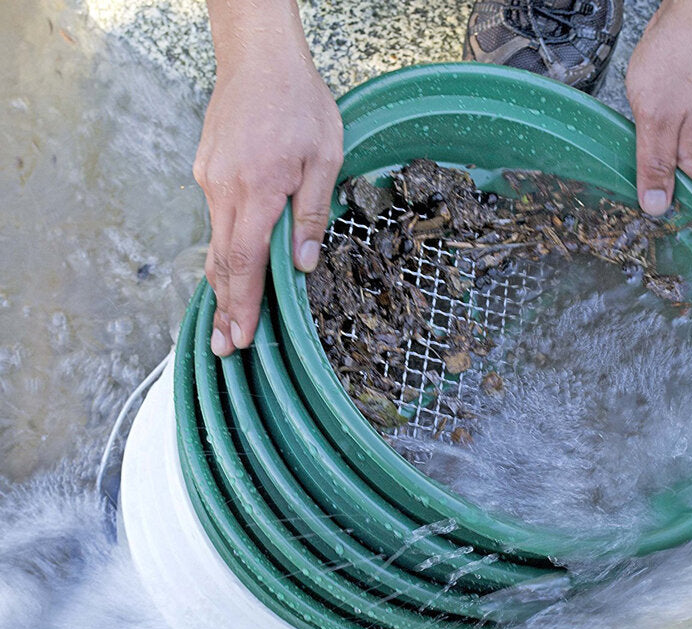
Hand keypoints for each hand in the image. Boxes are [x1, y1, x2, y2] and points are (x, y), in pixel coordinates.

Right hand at [193, 2, 342, 356]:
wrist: (259, 58)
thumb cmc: (299, 102)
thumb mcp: (324, 158)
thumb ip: (311, 215)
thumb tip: (304, 264)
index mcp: (257, 191)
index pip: (245, 262)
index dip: (244, 305)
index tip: (241, 337)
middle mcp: (225, 190)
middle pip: (223, 263)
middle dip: (227, 308)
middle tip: (226, 347)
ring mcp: (211, 180)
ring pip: (216, 244)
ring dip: (223, 285)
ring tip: (225, 321)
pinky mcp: (208, 171)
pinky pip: (216, 221)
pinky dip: (223, 252)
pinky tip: (231, 271)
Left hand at [625, 0, 691, 222]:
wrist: (682, 25)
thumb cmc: (672, 65)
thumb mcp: (654, 120)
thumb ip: (654, 163)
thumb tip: (657, 207)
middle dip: (690, 224)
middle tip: (667, 251)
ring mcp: (689, 136)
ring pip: (685, 178)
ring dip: (672, 201)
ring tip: (650, 226)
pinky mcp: (676, 124)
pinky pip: (671, 159)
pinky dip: (661, 177)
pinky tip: (640, 182)